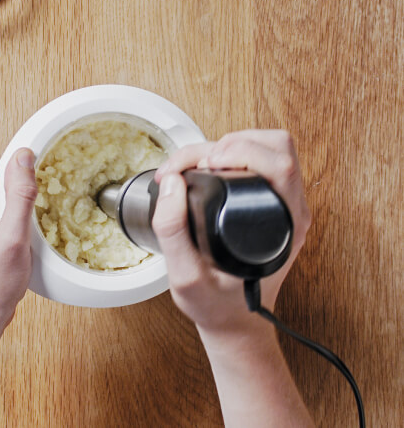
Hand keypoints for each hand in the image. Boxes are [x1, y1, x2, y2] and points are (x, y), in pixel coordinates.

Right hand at [152, 130, 310, 338]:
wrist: (235, 323)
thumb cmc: (218, 305)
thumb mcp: (185, 276)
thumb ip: (173, 230)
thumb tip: (173, 183)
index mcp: (284, 225)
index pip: (278, 162)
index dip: (237, 151)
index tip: (203, 165)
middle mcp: (292, 210)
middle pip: (274, 145)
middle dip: (228, 142)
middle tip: (194, 163)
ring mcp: (286, 206)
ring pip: (269, 147)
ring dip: (230, 144)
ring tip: (197, 164)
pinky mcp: (274, 204)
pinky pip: (261, 162)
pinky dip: (231, 155)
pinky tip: (208, 170)